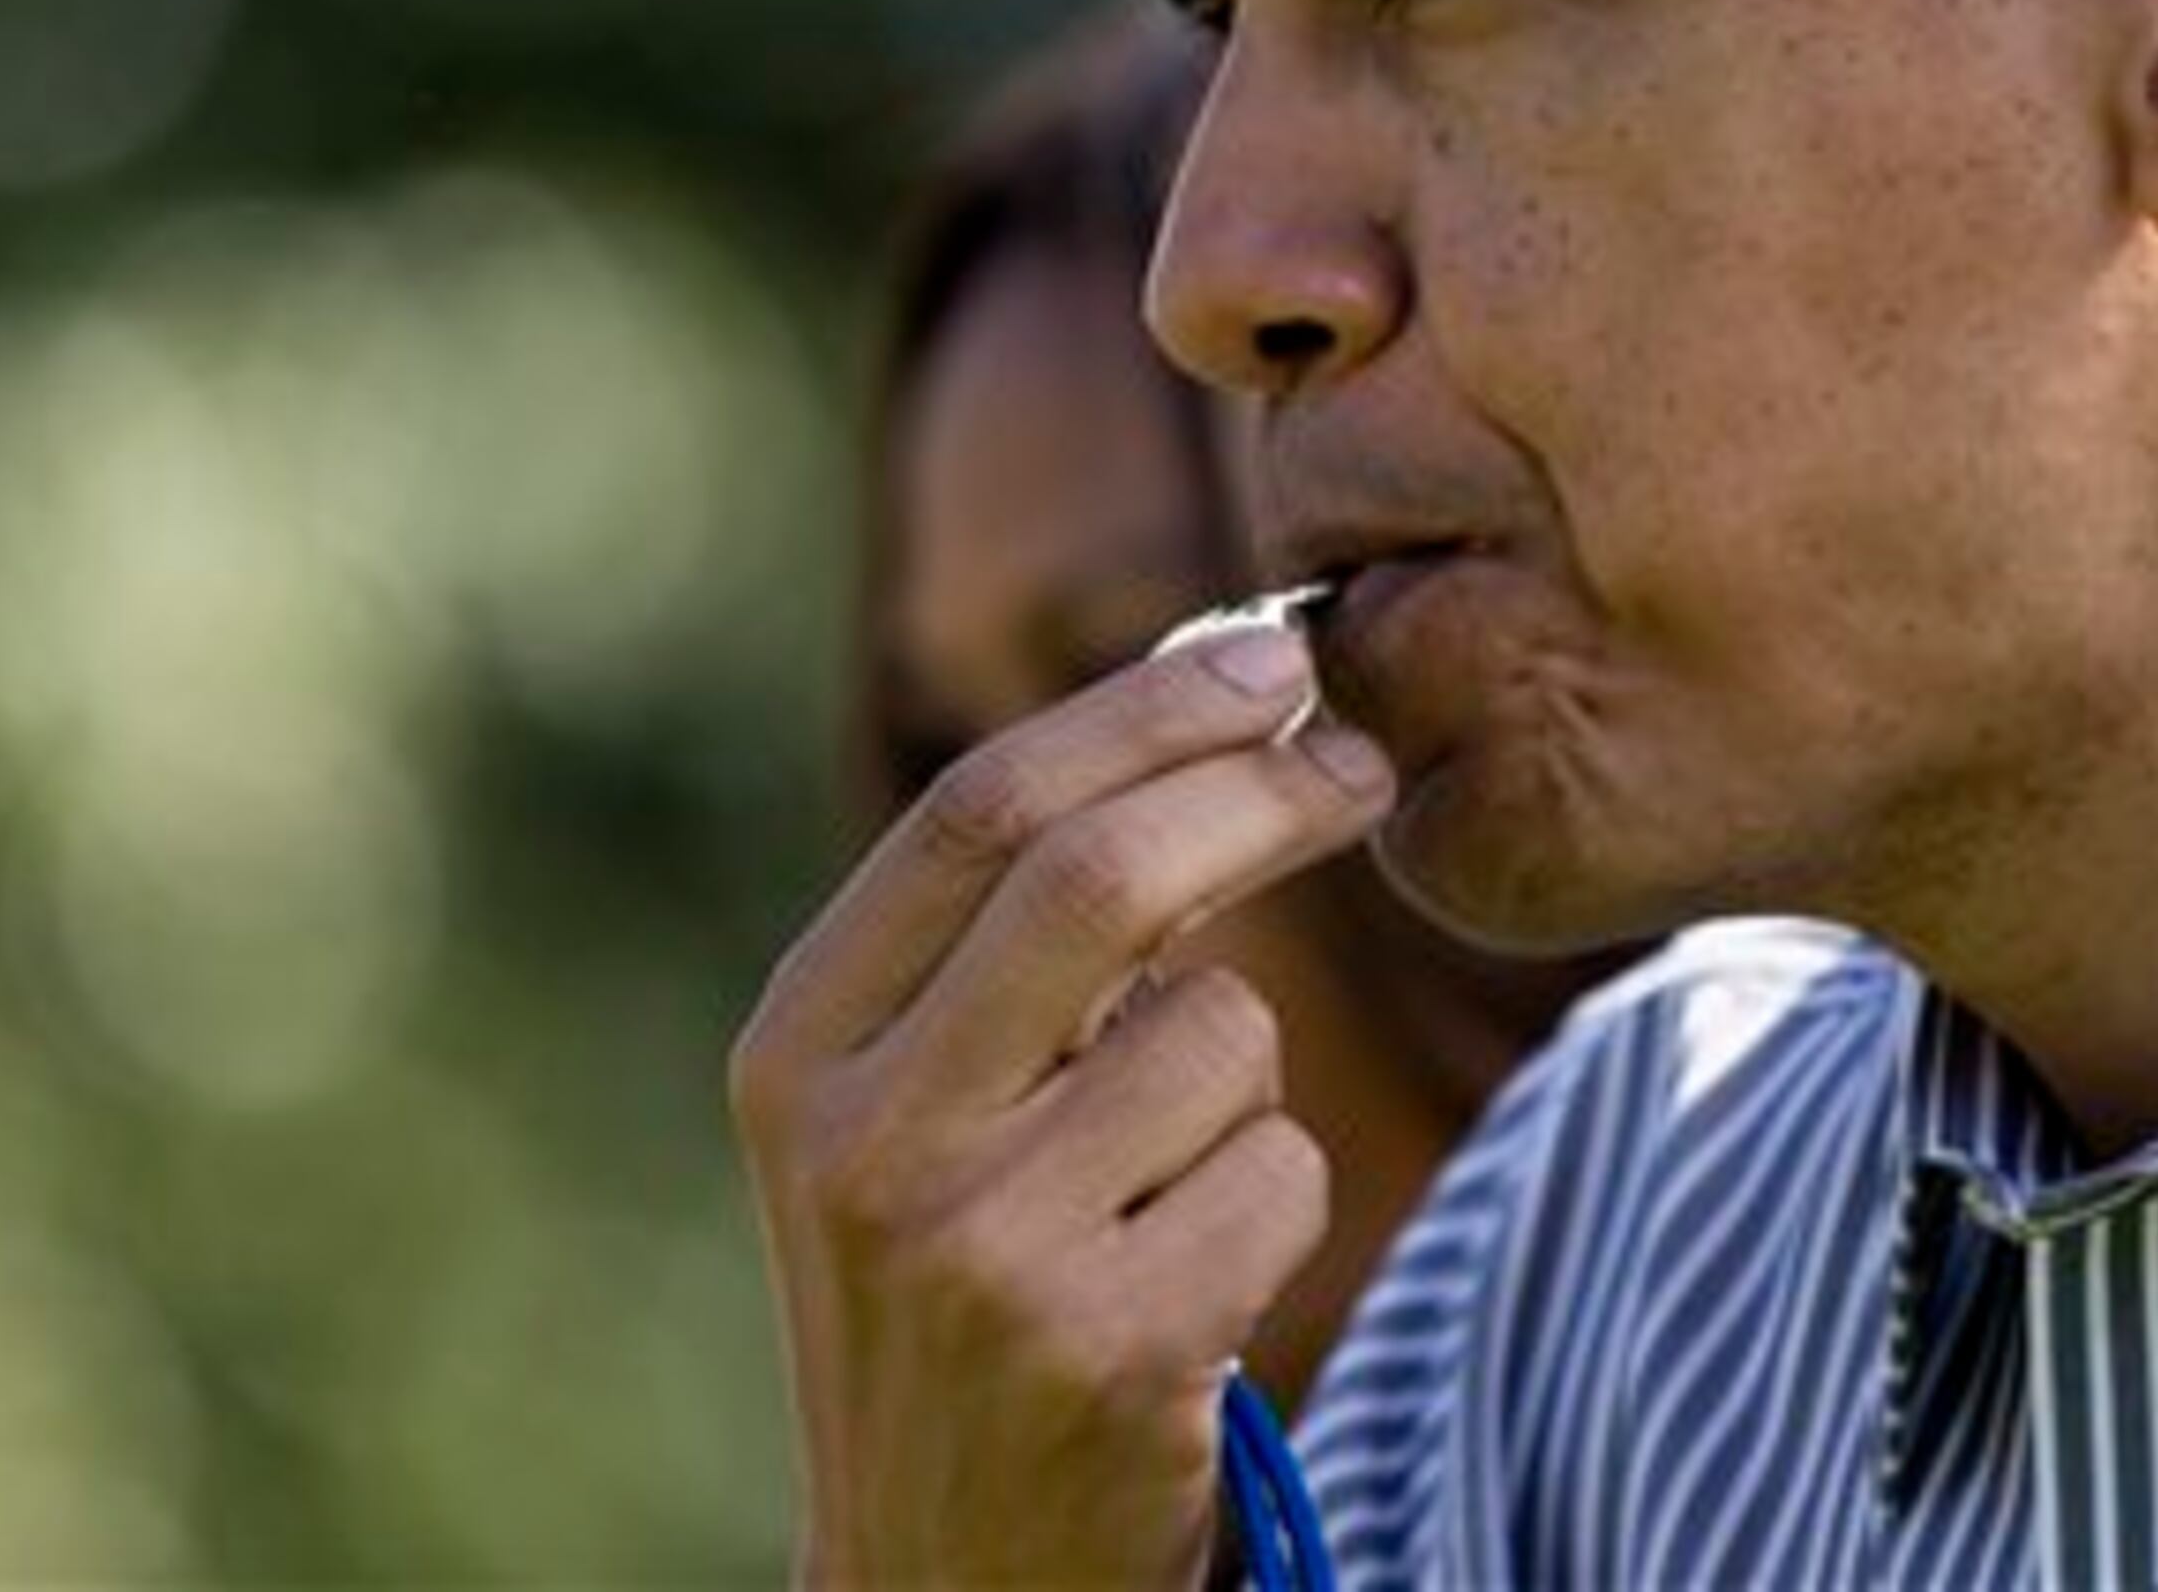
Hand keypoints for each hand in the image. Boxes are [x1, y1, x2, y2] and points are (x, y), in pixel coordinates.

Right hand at [731, 615, 1394, 1589]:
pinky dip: (1274, 1199)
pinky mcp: (1109, 1355)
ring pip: (1225, 1040)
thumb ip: (1013, 935)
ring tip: (1169, 1180)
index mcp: (799, 1051)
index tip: (1271, 658)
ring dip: (1250, 1079)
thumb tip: (1213, 689)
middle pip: (1103, 879)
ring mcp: (982, 1256)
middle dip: (1258, 792)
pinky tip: (1191, 1284)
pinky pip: (1282, 1176)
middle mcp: (866, 1145)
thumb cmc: (960, 1293)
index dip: (1147, 708)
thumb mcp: (914, 1110)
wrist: (941, 1585)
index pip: (981, 809)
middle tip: (1358, 759)